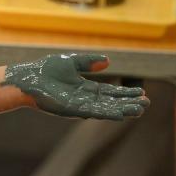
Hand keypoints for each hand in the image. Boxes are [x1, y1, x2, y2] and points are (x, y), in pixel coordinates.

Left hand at [1, 53, 149, 120]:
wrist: (29, 79)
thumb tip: (108, 61)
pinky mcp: (73, 109)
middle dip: (128, 102)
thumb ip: (88, 62)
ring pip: (106, 109)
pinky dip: (108, 113)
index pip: (109, 92)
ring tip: (139, 110)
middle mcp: (84, 98)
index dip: (124, 93)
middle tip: (146, 103)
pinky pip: (94, 112)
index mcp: (84, 88)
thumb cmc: (46, 71)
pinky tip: (120, 114)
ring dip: (122, 110)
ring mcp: (79, 105)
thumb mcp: (71, 63)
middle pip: (111, 102)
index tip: (141, 93)